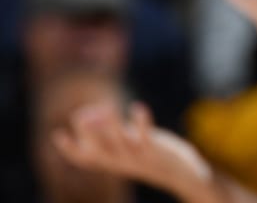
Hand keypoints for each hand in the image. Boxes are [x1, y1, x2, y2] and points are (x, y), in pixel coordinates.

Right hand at [53, 100, 213, 198]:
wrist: (178, 172)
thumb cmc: (147, 155)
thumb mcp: (125, 145)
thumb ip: (110, 132)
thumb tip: (92, 113)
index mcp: (109, 161)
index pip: (84, 159)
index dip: (69, 149)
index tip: (57, 134)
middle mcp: (118, 161)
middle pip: (97, 149)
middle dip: (87, 132)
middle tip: (79, 114)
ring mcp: (136, 157)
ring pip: (119, 142)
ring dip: (111, 124)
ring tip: (105, 106)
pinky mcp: (154, 151)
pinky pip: (146, 137)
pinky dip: (141, 122)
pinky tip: (137, 106)